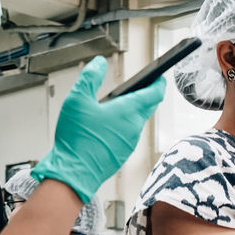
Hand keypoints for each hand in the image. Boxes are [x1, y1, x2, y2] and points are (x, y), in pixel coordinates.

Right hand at [31, 56, 166, 202]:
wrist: (75, 172)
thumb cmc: (77, 138)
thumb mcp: (77, 99)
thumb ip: (89, 77)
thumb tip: (99, 63)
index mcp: (128, 111)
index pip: (154, 93)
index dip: (159, 83)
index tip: (159, 76)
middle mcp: (134, 127)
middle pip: (148, 107)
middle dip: (148, 95)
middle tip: (143, 86)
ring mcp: (131, 141)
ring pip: (138, 121)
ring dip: (134, 110)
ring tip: (121, 103)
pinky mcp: (124, 152)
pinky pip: (130, 134)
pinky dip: (126, 124)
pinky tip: (110, 123)